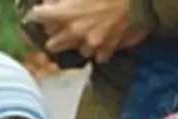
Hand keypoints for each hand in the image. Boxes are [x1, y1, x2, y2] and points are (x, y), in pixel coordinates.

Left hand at [25, 0, 147, 63]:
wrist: (140, 1)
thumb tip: (50, 1)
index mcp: (65, 12)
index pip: (37, 16)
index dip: (38, 14)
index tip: (40, 12)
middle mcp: (74, 32)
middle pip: (51, 45)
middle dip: (54, 36)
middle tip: (62, 26)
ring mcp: (91, 44)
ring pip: (76, 50)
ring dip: (79, 42)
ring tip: (87, 30)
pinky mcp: (106, 50)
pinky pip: (97, 55)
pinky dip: (99, 48)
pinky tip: (103, 37)